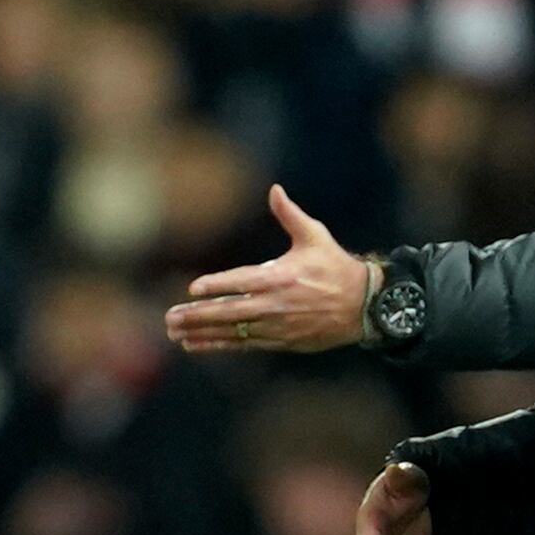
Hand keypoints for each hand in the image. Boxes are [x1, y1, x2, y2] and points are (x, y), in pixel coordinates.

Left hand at [165, 185, 369, 352]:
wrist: (364, 306)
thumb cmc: (335, 267)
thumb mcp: (315, 236)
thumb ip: (290, 215)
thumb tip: (274, 189)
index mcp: (281, 277)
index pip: (242, 281)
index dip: (217, 285)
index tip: (192, 288)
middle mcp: (276, 304)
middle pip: (231, 311)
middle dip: (198, 315)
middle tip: (171, 317)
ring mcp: (277, 326)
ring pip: (233, 331)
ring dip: (202, 332)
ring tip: (174, 333)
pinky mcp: (280, 341)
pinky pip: (243, 345)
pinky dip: (218, 345)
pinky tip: (195, 345)